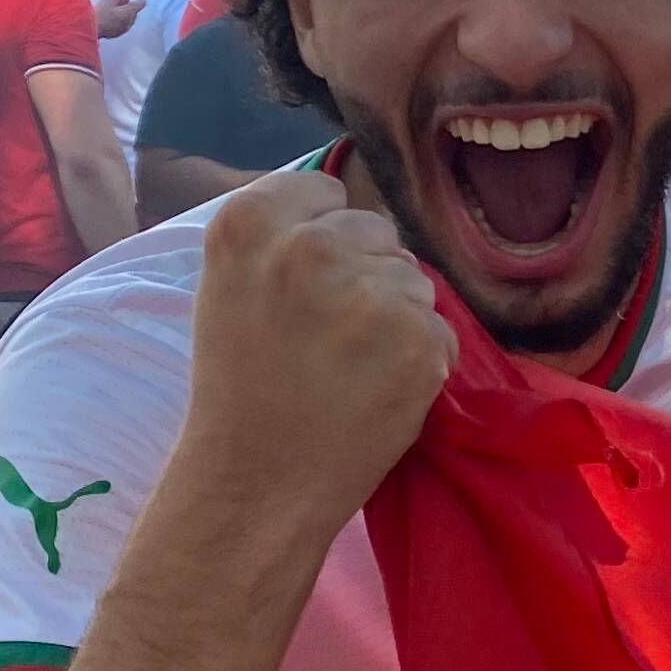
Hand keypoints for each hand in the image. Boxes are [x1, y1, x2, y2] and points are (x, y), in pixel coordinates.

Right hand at [178, 170, 453, 536]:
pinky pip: (440, 328)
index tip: (307, 280)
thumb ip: (278, 237)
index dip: (322, 234)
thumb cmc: (241, 387)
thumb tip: (340, 202)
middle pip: (375, 231)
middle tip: (327, 335)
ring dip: (397, 317)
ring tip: (350, 367)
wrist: (260, 481)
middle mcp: (310, 245)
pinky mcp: (419, 337)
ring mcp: (369, 290)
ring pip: (413, 279)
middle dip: (363, 274)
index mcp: (248, 225)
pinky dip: (422, 360)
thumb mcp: (230, 287)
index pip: (323, 190)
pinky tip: (378, 391)